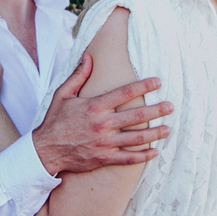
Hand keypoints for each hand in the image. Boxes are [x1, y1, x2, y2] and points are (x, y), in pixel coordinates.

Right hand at [32, 54, 173, 175]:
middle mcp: (102, 124)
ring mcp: (105, 143)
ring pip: (136, 138)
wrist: (45, 151)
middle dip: (156, 110)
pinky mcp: (104, 158)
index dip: (144, 86)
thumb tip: (88, 57)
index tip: (158, 82)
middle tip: (171, 106)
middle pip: (136, 116)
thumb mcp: (62, 94)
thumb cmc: (55, 121)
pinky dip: (143, 156)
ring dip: (155, 134)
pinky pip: (128, 158)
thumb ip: (78, 76)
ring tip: (168, 129)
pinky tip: (155, 152)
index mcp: (94, 106)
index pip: (124, 93)